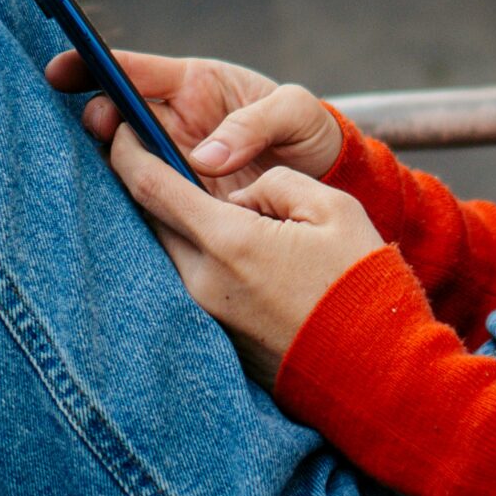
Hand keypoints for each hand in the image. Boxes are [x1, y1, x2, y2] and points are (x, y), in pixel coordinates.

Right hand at [43, 50, 341, 193]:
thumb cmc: (309, 131)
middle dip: (99, 116)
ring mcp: (175, 163)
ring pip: (125, 160)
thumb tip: (207, 158)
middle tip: (101, 126)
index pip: (135, 70)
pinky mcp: (182, 201)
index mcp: (196, 85)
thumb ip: (255, 125)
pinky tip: (125, 209)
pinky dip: (132, 203)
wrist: (326, 178)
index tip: (62, 70)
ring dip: (109, 163)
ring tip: (110, 167)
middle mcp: (175, 123)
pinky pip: (147, 199)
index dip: (95, 66)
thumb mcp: (295, 112)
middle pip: (118, 115)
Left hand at [109, 124, 383, 386]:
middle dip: (145, 183)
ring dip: (174, 222)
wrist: (376, 368)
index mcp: (229, 241)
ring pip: (169, 252)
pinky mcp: (218, 336)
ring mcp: (207, 315)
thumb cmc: (359, 281)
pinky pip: (189, 281)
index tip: (119, 126)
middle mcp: (204, 282)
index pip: (151, 187)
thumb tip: (241, 194)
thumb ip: (276, 182)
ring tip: (198, 196)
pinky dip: (194, 253)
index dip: (127, 151)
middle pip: (151, 221)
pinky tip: (223, 242)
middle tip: (151, 151)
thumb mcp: (332, 206)